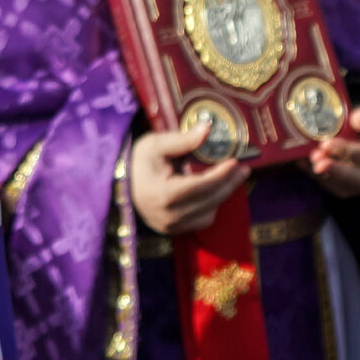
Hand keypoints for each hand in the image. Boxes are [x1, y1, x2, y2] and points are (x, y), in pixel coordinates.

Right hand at [129, 123, 247, 235]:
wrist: (117, 182)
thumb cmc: (137, 160)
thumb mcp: (156, 144)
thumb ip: (183, 139)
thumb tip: (208, 128)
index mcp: (164, 194)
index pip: (202, 185)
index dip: (222, 174)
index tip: (236, 162)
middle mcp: (168, 216)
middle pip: (210, 201)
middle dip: (229, 184)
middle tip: (243, 170)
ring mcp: (169, 226)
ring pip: (208, 214)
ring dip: (220, 196)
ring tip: (227, 178)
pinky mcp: (170, 231)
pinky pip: (200, 221)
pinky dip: (209, 207)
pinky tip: (210, 191)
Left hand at [306, 104, 359, 198]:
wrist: (357, 139)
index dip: (346, 151)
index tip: (326, 144)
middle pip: (354, 179)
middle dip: (334, 170)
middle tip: (316, 160)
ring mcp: (355, 187)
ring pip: (338, 186)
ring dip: (322, 174)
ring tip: (309, 159)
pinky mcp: (340, 190)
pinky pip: (326, 186)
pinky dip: (312, 175)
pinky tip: (301, 162)